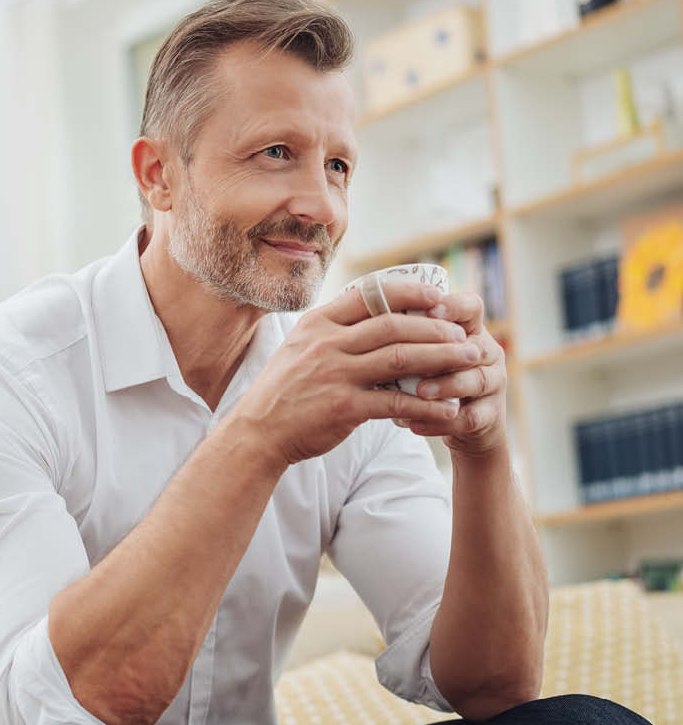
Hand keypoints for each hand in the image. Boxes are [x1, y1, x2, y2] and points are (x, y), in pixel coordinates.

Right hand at [230, 280, 481, 466]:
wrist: (257, 432)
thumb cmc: (283, 390)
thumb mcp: (300, 347)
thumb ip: (334, 331)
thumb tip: (374, 316)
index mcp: (318, 323)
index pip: (371, 295)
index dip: (410, 293)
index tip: (438, 297)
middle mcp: (327, 343)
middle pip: (394, 324)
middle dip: (436, 328)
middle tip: (462, 335)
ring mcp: (335, 374)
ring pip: (401, 357)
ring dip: (441, 358)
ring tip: (466, 361)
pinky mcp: (343, 407)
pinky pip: (396, 402)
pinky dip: (427, 404)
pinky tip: (447, 407)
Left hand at [395, 291, 507, 456]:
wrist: (454, 422)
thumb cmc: (428, 377)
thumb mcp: (418, 352)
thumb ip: (403, 335)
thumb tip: (361, 316)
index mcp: (468, 330)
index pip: (470, 307)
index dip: (453, 306)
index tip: (429, 309)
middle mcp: (485, 352)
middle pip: (473, 345)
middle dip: (443, 351)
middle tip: (414, 358)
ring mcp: (493, 383)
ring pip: (476, 380)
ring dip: (446, 386)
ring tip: (418, 392)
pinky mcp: (491, 415)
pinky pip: (471, 418)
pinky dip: (441, 422)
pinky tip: (415, 425)